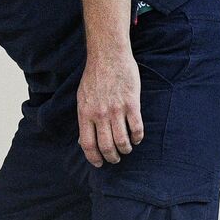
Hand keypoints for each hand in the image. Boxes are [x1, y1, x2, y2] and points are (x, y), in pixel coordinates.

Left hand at [76, 49, 143, 166]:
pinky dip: (137, 137)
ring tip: (126, 149)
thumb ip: (85, 118)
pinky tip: (137, 138)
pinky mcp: (131, 104)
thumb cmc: (94, 77)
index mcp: (85, 113)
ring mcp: (116, 109)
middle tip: (115, 159)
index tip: (99, 163)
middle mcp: (100, 114)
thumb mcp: (82, 98)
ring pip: (122, 140)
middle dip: (111, 157)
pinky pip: (136, 128)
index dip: (93, 158)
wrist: (108, 56)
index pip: (88, 144)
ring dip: (125, 149)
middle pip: (106, 146)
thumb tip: (84, 140)